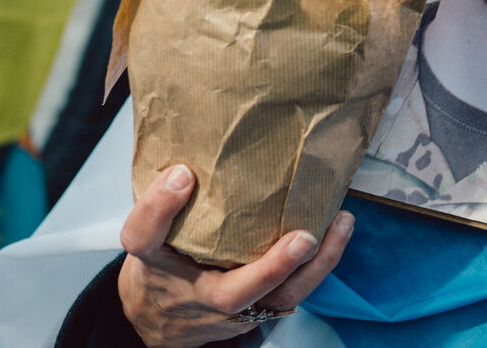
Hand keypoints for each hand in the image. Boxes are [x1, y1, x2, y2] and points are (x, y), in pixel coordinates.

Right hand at [118, 164, 353, 347]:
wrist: (158, 320)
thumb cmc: (159, 271)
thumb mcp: (147, 237)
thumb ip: (160, 205)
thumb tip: (184, 167)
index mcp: (158, 267)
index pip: (146, 239)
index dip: (160, 208)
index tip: (182, 175)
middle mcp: (197, 297)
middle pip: (231, 294)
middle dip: (271, 268)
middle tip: (302, 237)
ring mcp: (232, 312)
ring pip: (277, 299)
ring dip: (314, 266)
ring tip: (340, 223)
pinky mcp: (258, 311)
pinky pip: (292, 294)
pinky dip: (318, 266)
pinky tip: (336, 232)